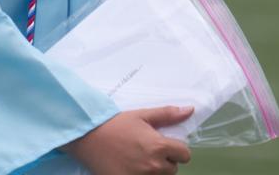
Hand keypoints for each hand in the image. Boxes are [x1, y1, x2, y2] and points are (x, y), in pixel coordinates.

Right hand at [63, 106, 193, 174]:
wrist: (88, 137)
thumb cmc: (115, 124)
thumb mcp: (142, 116)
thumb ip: (167, 115)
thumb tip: (190, 111)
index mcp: (159, 146)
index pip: (185, 155)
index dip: (176, 149)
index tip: (166, 145)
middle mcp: (153, 166)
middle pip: (173, 169)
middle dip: (165, 161)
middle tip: (148, 151)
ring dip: (154, 171)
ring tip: (139, 160)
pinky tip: (131, 168)